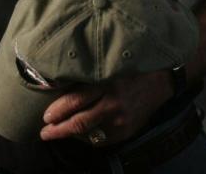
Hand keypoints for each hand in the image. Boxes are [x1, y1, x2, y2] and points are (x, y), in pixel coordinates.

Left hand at [39, 70, 173, 144]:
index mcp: (106, 82)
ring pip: (89, 132)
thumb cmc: (130, 68)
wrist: (161, 81)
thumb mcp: (109, 66)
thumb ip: (89, 77)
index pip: (76, 100)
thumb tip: (62, 86)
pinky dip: (90, 137)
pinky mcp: (128, 130)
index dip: (58, 110)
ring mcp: (121, 119)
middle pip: (80, 121)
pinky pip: (103, 139)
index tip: (45, 117)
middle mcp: (113, 102)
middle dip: (58, 129)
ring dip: (71, 134)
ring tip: (58, 133)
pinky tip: (81, 135)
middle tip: (44, 132)